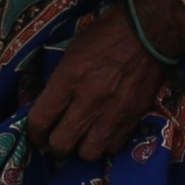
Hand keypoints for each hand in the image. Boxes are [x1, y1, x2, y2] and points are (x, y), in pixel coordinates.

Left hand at [30, 7, 177, 163]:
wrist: (149, 32)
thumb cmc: (105, 36)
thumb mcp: (72, 53)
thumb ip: (60, 83)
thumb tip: (50, 108)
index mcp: (69, 78)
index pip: (40, 120)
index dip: (34, 133)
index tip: (37, 135)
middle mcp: (89, 99)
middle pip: (62, 144)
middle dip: (55, 145)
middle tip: (59, 138)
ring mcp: (113, 112)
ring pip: (89, 153)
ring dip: (82, 147)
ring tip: (84, 137)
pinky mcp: (133, 118)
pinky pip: (113, 146)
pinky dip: (106, 143)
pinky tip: (105, 131)